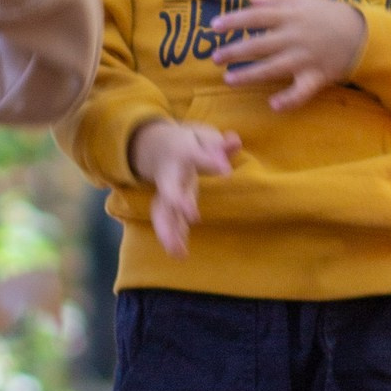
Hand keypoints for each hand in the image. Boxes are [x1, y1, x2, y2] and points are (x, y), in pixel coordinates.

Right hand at [129, 114, 243, 254]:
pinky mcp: (167, 205)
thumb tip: (235, 140)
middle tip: (193, 217)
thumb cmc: (188, 142)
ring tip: (178, 253)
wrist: (155, 145)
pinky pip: (167, 221)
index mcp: (183, 153)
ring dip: (169, 231)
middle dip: (178, 203)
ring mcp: (167, 191)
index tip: (226, 171)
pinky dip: (172, 237)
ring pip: (162, 212)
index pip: (198, 156)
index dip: (212, 162)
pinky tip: (179, 254)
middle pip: (170, 189)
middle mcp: (171, 175)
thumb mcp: (203, 136)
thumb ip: (219, 143)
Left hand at [208, 0, 367, 109]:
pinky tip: (273, 105)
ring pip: (272, 68)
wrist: (363, 33)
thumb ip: (276, 1)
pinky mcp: (316, 76)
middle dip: (234, 51)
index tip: (213, 26)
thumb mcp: (305, 1)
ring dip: (249, 75)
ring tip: (228, 80)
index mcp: (290, 15)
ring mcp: (305, 58)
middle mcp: (294, 36)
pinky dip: (289, 100)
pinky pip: (301, 91)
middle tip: (214, 57)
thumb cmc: (331, 14)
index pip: (255, 16)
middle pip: (258, 45)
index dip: (234, 21)